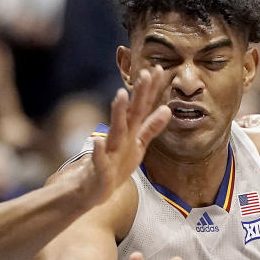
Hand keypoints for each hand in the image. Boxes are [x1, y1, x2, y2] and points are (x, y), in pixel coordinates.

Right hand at [84, 68, 171, 204]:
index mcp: (130, 132)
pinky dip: (99, 150)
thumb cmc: (116, 166)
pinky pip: (100, 159)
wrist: (91, 190)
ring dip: (118, 113)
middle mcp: (119, 138)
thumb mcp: (138, 146)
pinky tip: (99, 141)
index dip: (150, 90)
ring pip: (115, 131)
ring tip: (121, 94)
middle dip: (138, 95)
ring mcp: (109, 152)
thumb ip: (150, 128)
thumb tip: (167, 109)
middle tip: (144, 73)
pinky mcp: (100, 169)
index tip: (157, 69)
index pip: (142, 108)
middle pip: (132, 114)